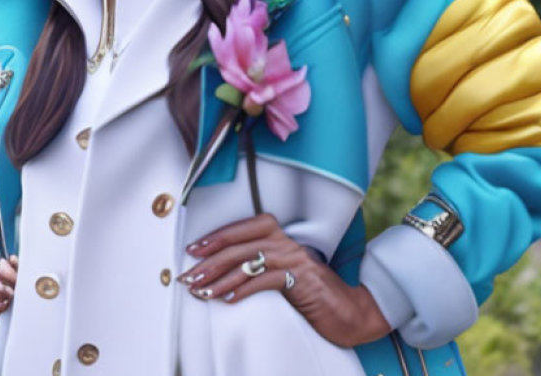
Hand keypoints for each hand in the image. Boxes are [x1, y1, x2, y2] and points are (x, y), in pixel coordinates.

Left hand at [179, 214, 390, 348]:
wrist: (351, 312)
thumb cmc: (312, 295)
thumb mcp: (283, 275)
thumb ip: (259, 267)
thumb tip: (220, 272)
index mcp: (281, 236)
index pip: (243, 227)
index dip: (216, 237)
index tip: (193, 250)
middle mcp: (287, 242)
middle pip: (240, 244)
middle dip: (210, 261)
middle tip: (189, 276)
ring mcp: (296, 259)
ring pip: (250, 261)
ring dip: (220, 278)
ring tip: (201, 291)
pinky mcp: (303, 280)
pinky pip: (267, 280)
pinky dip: (245, 288)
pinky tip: (228, 298)